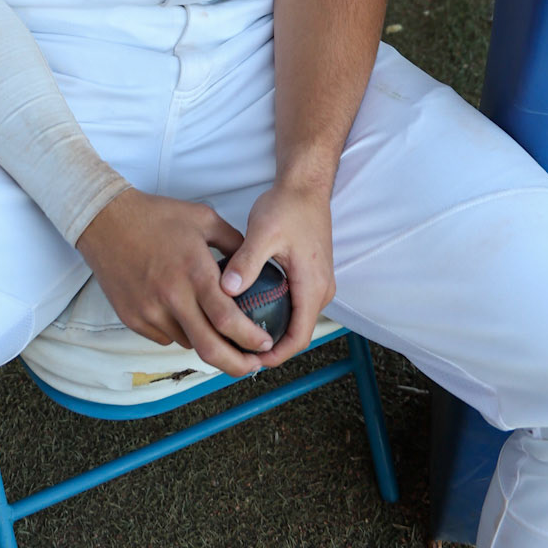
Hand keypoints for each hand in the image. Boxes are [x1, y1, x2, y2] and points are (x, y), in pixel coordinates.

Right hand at [76, 189, 273, 378]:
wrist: (105, 221)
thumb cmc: (156, 216)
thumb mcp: (204, 218)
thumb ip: (234, 243)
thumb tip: (256, 266)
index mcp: (194, 272)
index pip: (228, 319)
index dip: (251, 338)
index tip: (265, 344)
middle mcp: (172, 297)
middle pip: (210, 348)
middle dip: (237, 365)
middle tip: (252, 365)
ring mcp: (150, 311)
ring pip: (188, 343)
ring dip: (207, 342)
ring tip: (216, 329)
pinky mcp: (133, 318)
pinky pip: (165, 336)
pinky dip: (180, 331)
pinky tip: (182, 312)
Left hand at [220, 182, 336, 371]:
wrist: (306, 186)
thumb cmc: (288, 206)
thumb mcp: (263, 233)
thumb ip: (246, 263)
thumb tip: (227, 290)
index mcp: (313, 286)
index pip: (298, 338)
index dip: (274, 355)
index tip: (248, 360)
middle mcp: (321, 290)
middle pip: (298, 333)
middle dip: (270, 347)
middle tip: (237, 351)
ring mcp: (318, 283)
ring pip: (297, 320)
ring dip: (274, 331)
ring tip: (241, 335)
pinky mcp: (312, 276)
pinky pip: (297, 306)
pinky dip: (278, 315)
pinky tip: (253, 310)